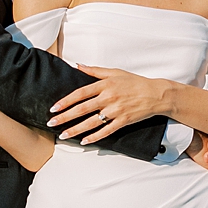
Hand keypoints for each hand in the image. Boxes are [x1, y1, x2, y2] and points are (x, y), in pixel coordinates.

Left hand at [48, 65, 172, 142]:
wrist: (155, 94)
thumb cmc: (134, 82)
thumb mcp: (114, 72)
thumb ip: (94, 71)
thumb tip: (77, 65)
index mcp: (104, 85)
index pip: (80, 93)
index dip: (65, 101)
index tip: (54, 108)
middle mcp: (108, 98)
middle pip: (82, 109)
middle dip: (65, 117)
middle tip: (51, 123)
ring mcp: (115, 111)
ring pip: (91, 122)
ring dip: (76, 130)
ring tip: (63, 135)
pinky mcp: (123, 121)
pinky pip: (106, 131)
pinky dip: (95, 137)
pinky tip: (84, 141)